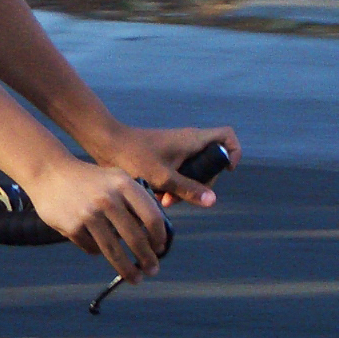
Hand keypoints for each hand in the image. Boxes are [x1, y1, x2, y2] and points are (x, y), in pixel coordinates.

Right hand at [22, 156, 171, 283]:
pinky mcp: (72, 227)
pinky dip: (97, 251)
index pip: (152, 217)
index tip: (160, 248)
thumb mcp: (115, 178)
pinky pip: (92, 248)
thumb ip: (135, 201)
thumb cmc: (90, 179)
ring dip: (127, 269)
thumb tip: (154, 235)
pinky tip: (97, 247)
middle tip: (152, 270)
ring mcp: (88, 214)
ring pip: (114, 251)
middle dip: (147, 259)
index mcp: (123, 184)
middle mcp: (107, 198)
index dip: (159, 237)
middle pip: (135, 238)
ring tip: (135, 279)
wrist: (49, 172)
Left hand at [92, 124, 241, 207]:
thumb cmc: (133, 155)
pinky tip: (157, 196)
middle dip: (201, 184)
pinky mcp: (164, 157)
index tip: (226, 171)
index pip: (227, 136)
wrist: (106, 144)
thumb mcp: (162, 177)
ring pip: (193, 172)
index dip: (233, 152)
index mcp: (193, 140)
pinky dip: (172, 185)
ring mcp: (177, 149)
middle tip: (185, 196)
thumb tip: (213, 201)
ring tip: (165, 200)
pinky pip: (178, 173)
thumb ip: (188, 190)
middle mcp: (188, 142)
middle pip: (211, 163)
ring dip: (184, 189)